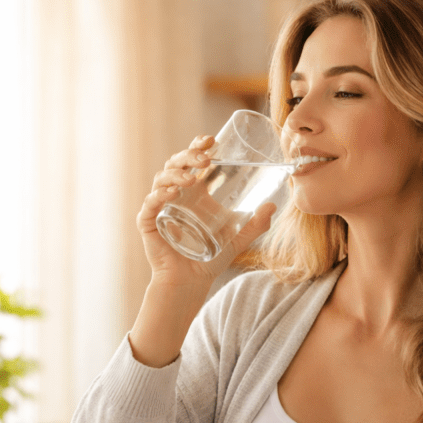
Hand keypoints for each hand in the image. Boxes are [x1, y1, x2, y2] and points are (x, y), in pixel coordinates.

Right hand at [138, 135, 276, 290]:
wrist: (190, 282)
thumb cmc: (210, 258)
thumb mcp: (238, 239)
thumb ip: (256, 224)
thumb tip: (273, 206)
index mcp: (193, 192)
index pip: (191, 160)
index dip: (198, 146)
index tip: (211, 140)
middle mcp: (174, 194)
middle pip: (175, 163)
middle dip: (188, 156)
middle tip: (205, 158)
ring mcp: (160, 206)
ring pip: (161, 179)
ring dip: (176, 174)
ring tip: (192, 179)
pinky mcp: (149, 222)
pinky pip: (151, 204)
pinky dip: (159, 195)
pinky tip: (172, 193)